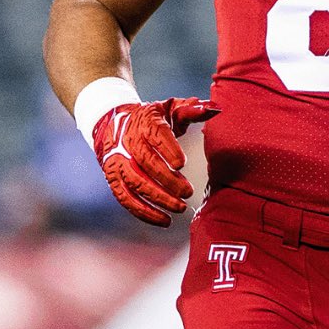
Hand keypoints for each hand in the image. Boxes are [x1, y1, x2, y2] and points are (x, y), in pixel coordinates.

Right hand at [91, 97, 218, 226]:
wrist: (114, 122)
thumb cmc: (152, 118)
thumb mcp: (171, 108)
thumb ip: (192, 110)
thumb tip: (214, 109)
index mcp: (146, 122)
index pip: (156, 135)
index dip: (168, 149)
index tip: (181, 164)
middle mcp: (128, 142)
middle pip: (146, 162)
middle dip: (167, 180)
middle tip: (188, 192)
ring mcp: (118, 162)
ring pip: (135, 183)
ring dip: (157, 198)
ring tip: (179, 207)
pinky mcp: (113, 178)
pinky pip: (126, 199)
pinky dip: (144, 212)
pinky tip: (163, 220)